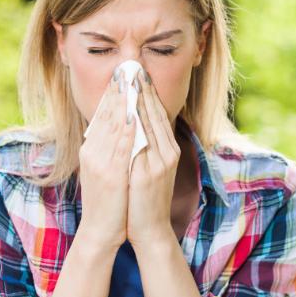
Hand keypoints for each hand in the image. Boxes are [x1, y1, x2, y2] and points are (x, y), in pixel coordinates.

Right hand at [76, 69, 134, 251]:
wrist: (101, 231)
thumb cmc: (110, 201)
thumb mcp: (107, 169)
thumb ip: (110, 148)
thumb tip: (119, 128)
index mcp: (92, 150)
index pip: (103, 115)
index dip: (113, 93)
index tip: (122, 73)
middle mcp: (93, 152)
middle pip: (106, 115)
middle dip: (118, 90)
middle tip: (126, 66)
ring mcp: (100, 163)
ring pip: (113, 126)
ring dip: (122, 102)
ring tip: (130, 81)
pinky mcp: (111, 175)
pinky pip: (120, 147)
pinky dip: (126, 128)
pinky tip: (132, 114)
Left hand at [127, 69, 179, 250]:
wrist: (150, 229)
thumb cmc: (144, 200)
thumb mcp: (148, 169)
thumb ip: (144, 147)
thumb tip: (133, 124)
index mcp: (168, 150)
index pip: (157, 114)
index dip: (147, 93)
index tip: (137, 73)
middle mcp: (168, 152)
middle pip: (155, 114)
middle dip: (143, 90)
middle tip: (133, 67)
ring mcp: (161, 162)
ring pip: (150, 124)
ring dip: (138, 101)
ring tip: (128, 81)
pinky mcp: (151, 173)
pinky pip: (143, 143)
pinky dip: (136, 125)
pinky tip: (128, 111)